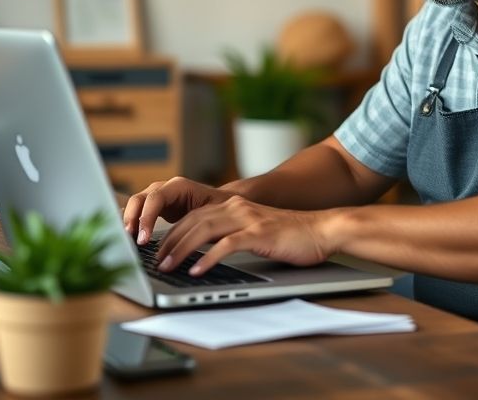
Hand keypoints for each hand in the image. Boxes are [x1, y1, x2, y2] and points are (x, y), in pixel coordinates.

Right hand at [123, 176, 234, 244]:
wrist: (219, 202)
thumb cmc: (219, 206)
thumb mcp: (213, 211)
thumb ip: (203, 220)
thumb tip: (195, 235)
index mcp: (178, 186)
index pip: (155, 198)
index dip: (147, 218)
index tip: (144, 239)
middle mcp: (164, 188)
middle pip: (140, 200)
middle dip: (133, 220)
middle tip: (132, 241)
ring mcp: (157, 196)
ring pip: (134, 205)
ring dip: (128, 222)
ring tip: (126, 241)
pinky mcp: (153, 207)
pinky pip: (137, 212)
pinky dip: (129, 222)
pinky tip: (124, 236)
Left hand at [155, 196, 334, 275]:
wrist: (322, 229)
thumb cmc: (290, 235)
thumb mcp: (255, 230)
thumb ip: (233, 234)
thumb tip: (206, 251)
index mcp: (234, 206)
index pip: (194, 216)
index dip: (173, 232)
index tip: (157, 250)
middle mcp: (238, 208)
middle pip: (193, 221)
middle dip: (170, 242)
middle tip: (155, 262)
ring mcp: (248, 219)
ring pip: (204, 230)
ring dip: (182, 249)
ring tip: (167, 267)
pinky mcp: (260, 233)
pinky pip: (227, 245)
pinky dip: (209, 258)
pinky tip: (197, 271)